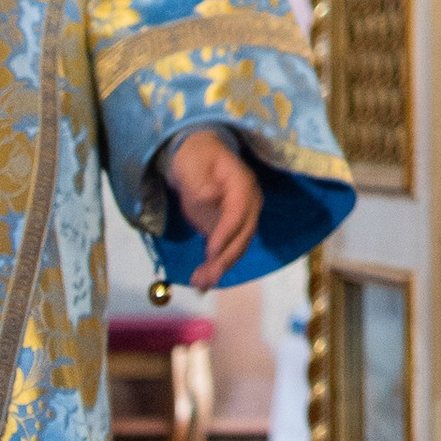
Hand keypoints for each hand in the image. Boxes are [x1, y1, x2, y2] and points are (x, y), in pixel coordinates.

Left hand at [164, 128, 260, 288]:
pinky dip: (217, 266)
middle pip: (243, 234)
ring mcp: (242, 217)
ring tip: (199, 284)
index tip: (210, 251)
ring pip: (237, 246)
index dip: (227, 232)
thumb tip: (210, 195)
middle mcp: (249, 202)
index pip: (239, 211)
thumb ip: (199, 180)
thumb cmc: (194, 157)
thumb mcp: (191, 163)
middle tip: (203, 279)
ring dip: (220, 267)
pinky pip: (228, 249)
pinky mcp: (231, 229)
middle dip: (224, 259)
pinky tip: (203, 281)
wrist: (198, 156)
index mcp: (242, 183)